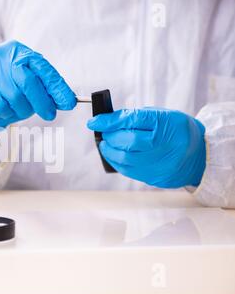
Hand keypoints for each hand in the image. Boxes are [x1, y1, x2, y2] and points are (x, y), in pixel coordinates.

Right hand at [0, 40, 75, 141]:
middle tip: (50, 114)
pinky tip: (3, 109)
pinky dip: (7, 113)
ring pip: (15, 97)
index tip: (69, 102)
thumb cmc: (6, 89)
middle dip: (42, 101)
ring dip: (22, 110)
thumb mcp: (26, 83)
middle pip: (28, 82)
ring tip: (19, 109)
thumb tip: (65, 100)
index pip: (42, 68)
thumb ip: (44, 88)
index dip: (57, 86)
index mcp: (17, 51)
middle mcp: (1, 57)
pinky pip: (1, 107)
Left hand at [87, 107, 205, 187]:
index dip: (109, 121)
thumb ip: (138, 117)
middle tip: (103, 132)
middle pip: (127, 141)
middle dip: (110, 135)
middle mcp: (165, 145)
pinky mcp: (154, 177)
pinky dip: (116, 161)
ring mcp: (160, 164)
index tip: (94, 121)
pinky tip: (112, 154)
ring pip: (125, 158)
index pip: (132, 120)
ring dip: (109, 150)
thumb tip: (110, 121)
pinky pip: (128, 171)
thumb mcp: (163, 115)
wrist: (199, 156)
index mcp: (168, 124)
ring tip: (105, 143)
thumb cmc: (178, 131)